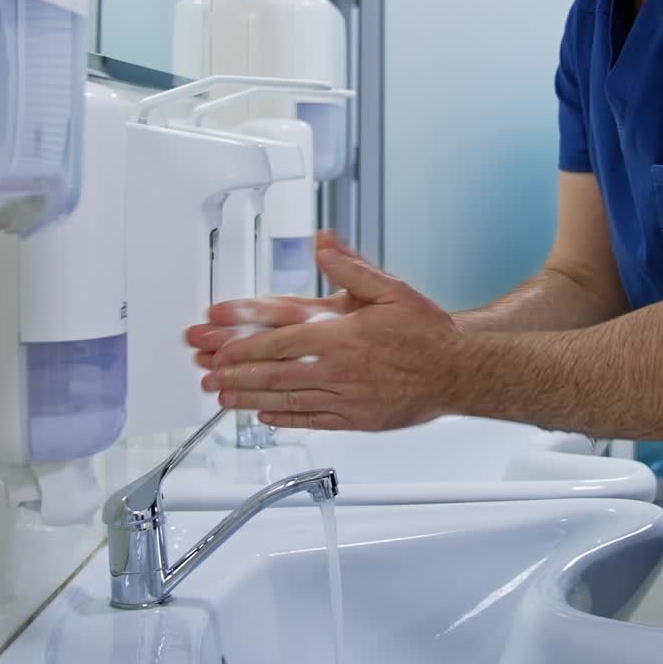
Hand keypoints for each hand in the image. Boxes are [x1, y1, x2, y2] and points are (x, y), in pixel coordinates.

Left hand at [189, 233, 464, 431]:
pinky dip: (284, 419)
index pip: (280, 340)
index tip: (217, 345)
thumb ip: (350, 267)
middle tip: (206, 375)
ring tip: (223, 399)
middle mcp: (338, 369)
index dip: (243, 344)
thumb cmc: (425, 333)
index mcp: (342, 335)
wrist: (456, 373)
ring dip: (250, 398)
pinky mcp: (355, 419)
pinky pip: (312, 421)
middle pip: (274, 373)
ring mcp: (345, 398)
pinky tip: (265, 417)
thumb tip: (322, 242)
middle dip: (234, 374)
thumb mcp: (391, 288)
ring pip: (287, 400)